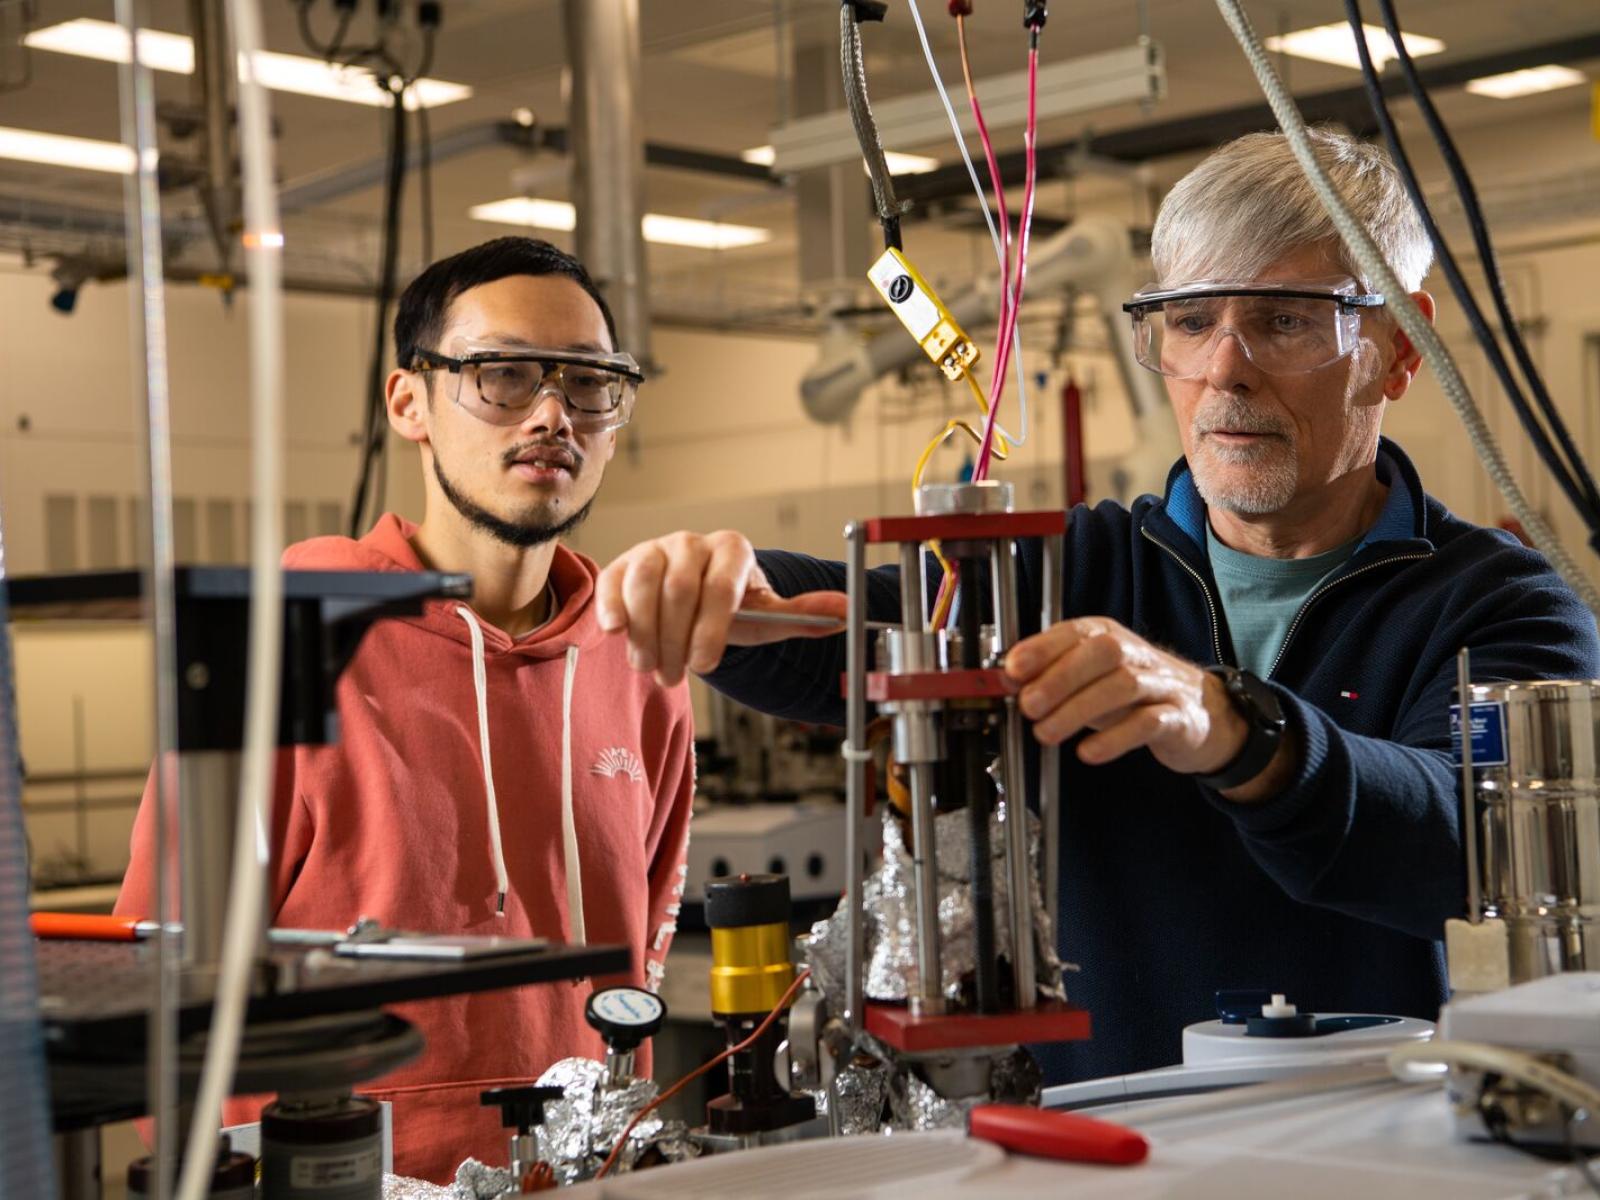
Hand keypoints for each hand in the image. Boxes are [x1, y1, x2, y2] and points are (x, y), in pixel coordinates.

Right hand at [596, 531, 846, 685]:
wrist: (694, 601)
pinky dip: (611, 607)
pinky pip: (612, 582)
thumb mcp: (766, 616)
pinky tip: (615, 634)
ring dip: (645, 632)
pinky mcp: (621, 565)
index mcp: (732, 550)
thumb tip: (847, 613)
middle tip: (675, 676)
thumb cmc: (732, 611)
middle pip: (680, 588)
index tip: (706, 665)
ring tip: (650, 667)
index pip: (722, 584)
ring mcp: (654, 550)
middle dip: (676, 639)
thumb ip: (802, 615)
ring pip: (643, 583)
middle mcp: (691, 543)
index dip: (712, 628)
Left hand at [1003, 617, 1247, 774]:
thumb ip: (1052, 676)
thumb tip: (1007, 680)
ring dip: (1078, 710)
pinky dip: (1115, 738)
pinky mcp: (1178, 718)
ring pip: (1123, 686)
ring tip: (1046, 734)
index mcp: (1109, 638)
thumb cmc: (1133, 694)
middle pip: (1102, 654)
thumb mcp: (1090, 679)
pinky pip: (1149, 723)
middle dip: (1059, 678)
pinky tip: (1088, 753)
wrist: (1201, 713)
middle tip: (1027, 707)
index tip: (1012, 669)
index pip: (1076, 632)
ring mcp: (1160, 685)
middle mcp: (1136, 655)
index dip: (1043, 648)